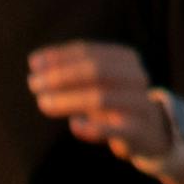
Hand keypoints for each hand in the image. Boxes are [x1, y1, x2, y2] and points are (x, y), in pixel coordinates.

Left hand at [25, 43, 173, 164]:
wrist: (150, 132)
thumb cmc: (113, 101)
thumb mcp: (97, 82)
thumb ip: (70, 71)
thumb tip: (36, 63)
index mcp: (125, 59)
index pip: (89, 51)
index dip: (59, 56)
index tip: (34, 64)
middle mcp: (136, 77)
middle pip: (96, 70)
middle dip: (61, 76)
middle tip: (33, 84)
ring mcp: (139, 103)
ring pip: (101, 97)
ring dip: (68, 100)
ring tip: (43, 103)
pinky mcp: (139, 131)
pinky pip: (114, 128)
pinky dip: (91, 127)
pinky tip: (74, 125)